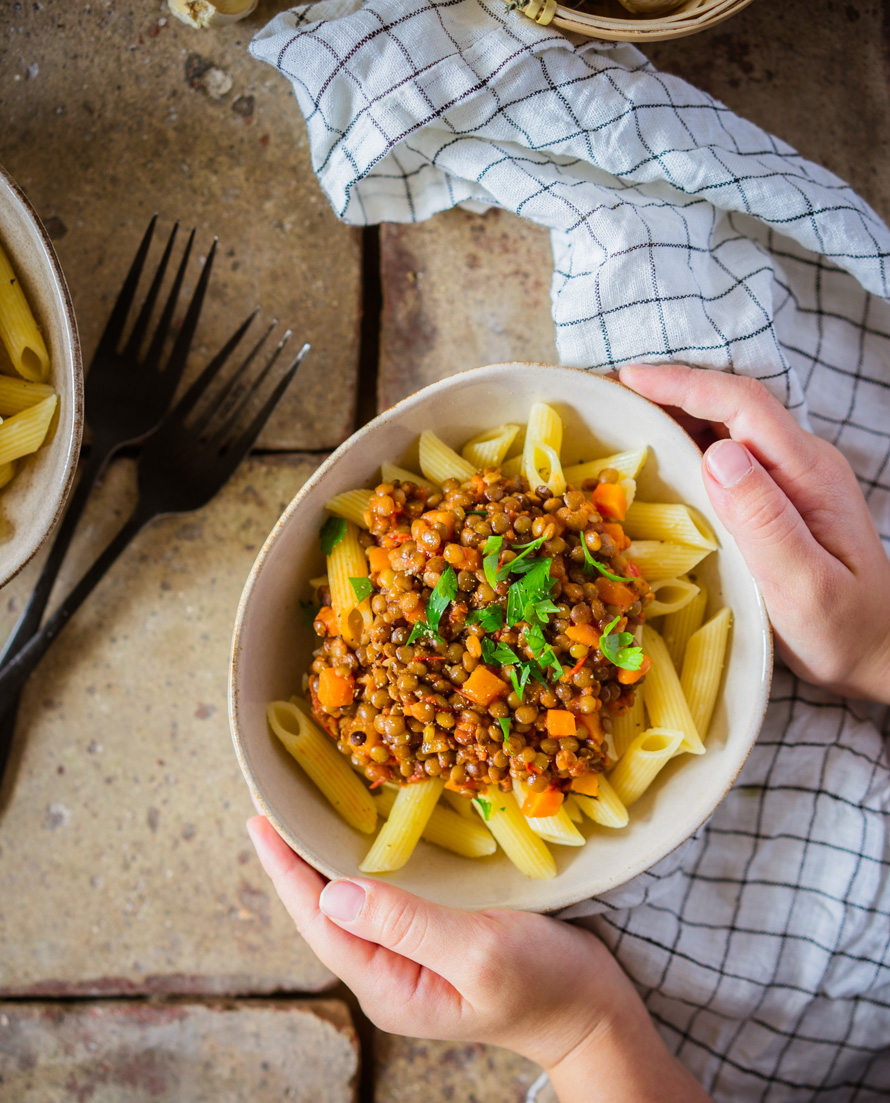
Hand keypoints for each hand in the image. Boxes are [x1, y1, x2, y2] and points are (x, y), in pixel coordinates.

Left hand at [246, 815, 709, 1102]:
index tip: (259, 820)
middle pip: (326, 910)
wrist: (594, 1011)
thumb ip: (409, 924)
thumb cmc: (545, 986)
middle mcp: (389, 972)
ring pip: (353, 901)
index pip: (319, 919)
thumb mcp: (479, 953)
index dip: (286, 868)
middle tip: (276, 802)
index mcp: (389, 983)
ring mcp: (411, 957)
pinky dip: (367, 861)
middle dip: (297, 858)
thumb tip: (332, 891)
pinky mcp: (434, 939)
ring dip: (327, 856)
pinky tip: (366, 835)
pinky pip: (385, 897)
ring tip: (306, 811)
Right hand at [619, 364, 889, 702]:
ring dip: (672, 412)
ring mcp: (790, 478)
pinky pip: (725, 452)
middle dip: (667, 389)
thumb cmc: (843, 629)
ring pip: (726, 424)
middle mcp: (801, 463)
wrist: (880, 652)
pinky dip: (683, 442)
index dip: (683, 385)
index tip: (628, 379)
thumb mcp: (805, 586)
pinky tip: (652, 455)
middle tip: (606, 392)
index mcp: (809, 473)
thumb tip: (717, 452)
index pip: (742, 405)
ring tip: (618, 415)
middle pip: (731, 404)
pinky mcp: (776, 497)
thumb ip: (764, 520)